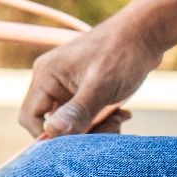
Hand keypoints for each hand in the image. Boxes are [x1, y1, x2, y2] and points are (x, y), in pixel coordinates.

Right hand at [19, 19, 162, 137]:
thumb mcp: (101, 86)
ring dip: (95, 128)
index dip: (49, 136)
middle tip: (108, 129)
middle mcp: (51, 80)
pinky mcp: (82, 90)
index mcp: (46, 75)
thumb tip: (51, 132)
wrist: (147, 33)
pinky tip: (121, 114)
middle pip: (52, 123)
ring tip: (119, 120)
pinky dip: (101, 121)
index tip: (75, 144)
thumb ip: (76, 111)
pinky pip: (84, 116)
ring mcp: (67, 85)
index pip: (30, 118)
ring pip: (70, 123)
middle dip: (79, 133)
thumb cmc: (123, 53)